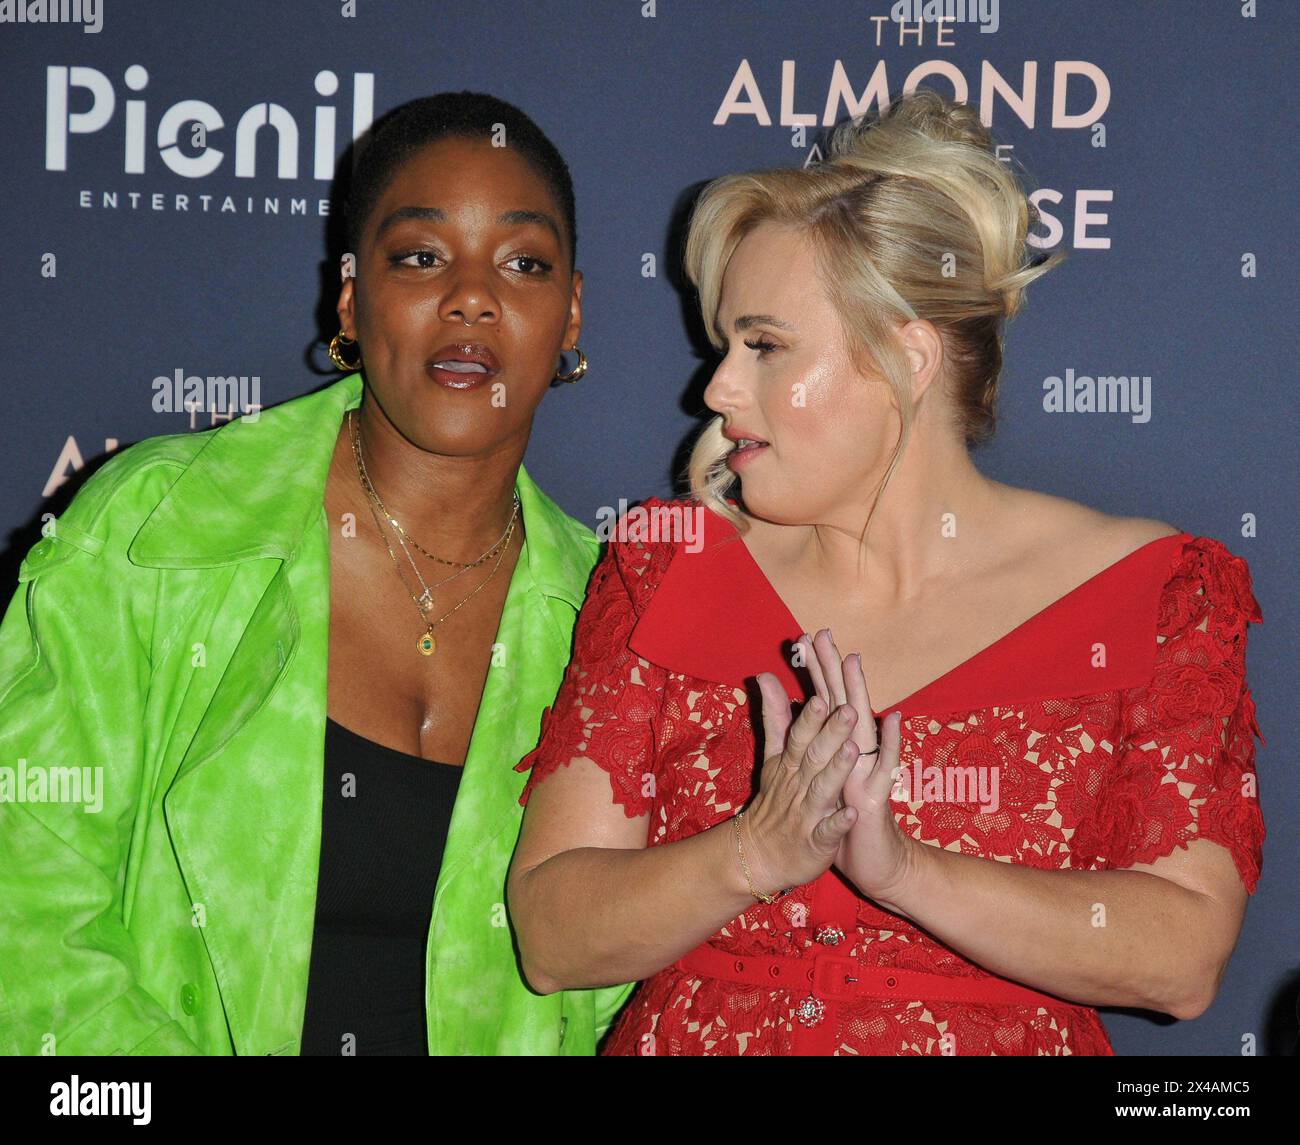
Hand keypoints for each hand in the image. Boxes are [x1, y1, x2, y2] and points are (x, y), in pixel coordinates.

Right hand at [740, 671, 862, 896]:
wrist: (759, 856)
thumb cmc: (774, 801)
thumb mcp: (772, 758)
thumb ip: (775, 717)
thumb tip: (765, 676)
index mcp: (790, 765)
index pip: (799, 736)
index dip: (811, 718)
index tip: (821, 695)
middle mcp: (798, 786)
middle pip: (814, 757)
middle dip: (831, 734)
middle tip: (849, 710)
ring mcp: (807, 814)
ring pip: (823, 789)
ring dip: (836, 771)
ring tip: (853, 751)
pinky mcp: (817, 842)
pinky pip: (828, 832)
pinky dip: (838, 823)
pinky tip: (852, 813)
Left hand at [799, 629, 918, 908]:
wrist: (875, 862)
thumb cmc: (844, 818)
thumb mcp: (819, 781)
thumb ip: (804, 744)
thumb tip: (797, 711)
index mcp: (839, 749)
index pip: (824, 702)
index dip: (814, 673)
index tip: (802, 638)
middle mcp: (857, 752)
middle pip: (843, 702)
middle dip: (831, 669)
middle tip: (822, 633)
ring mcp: (870, 770)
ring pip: (865, 725)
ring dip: (860, 694)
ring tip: (854, 661)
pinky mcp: (879, 795)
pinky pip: (887, 766)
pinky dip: (891, 743)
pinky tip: (894, 719)